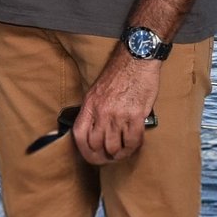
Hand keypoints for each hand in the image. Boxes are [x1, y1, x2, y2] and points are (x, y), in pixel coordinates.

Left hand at [72, 49, 160, 165]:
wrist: (136, 59)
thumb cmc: (118, 74)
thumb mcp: (97, 91)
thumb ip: (93, 111)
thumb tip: (93, 132)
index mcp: (90, 104)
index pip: (80, 135)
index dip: (84, 151)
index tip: (92, 156)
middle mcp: (102, 111)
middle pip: (97, 145)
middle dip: (104, 155)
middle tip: (112, 155)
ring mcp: (119, 114)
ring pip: (115, 147)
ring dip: (120, 153)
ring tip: (124, 151)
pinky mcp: (136, 115)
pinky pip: (133, 141)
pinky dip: (134, 146)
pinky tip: (134, 143)